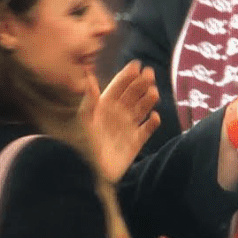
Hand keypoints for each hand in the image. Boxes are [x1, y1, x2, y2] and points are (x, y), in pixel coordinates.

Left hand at [81, 61, 160, 182]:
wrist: (89, 172)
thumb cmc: (83, 144)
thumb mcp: (84, 120)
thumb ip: (89, 98)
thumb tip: (88, 75)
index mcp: (104, 106)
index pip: (118, 87)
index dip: (127, 75)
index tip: (136, 65)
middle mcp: (117, 114)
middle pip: (132, 95)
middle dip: (141, 83)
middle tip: (150, 73)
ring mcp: (127, 127)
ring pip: (142, 109)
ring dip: (148, 100)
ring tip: (153, 93)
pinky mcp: (135, 142)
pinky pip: (147, 130)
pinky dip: (152, 123)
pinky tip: (154, 117)